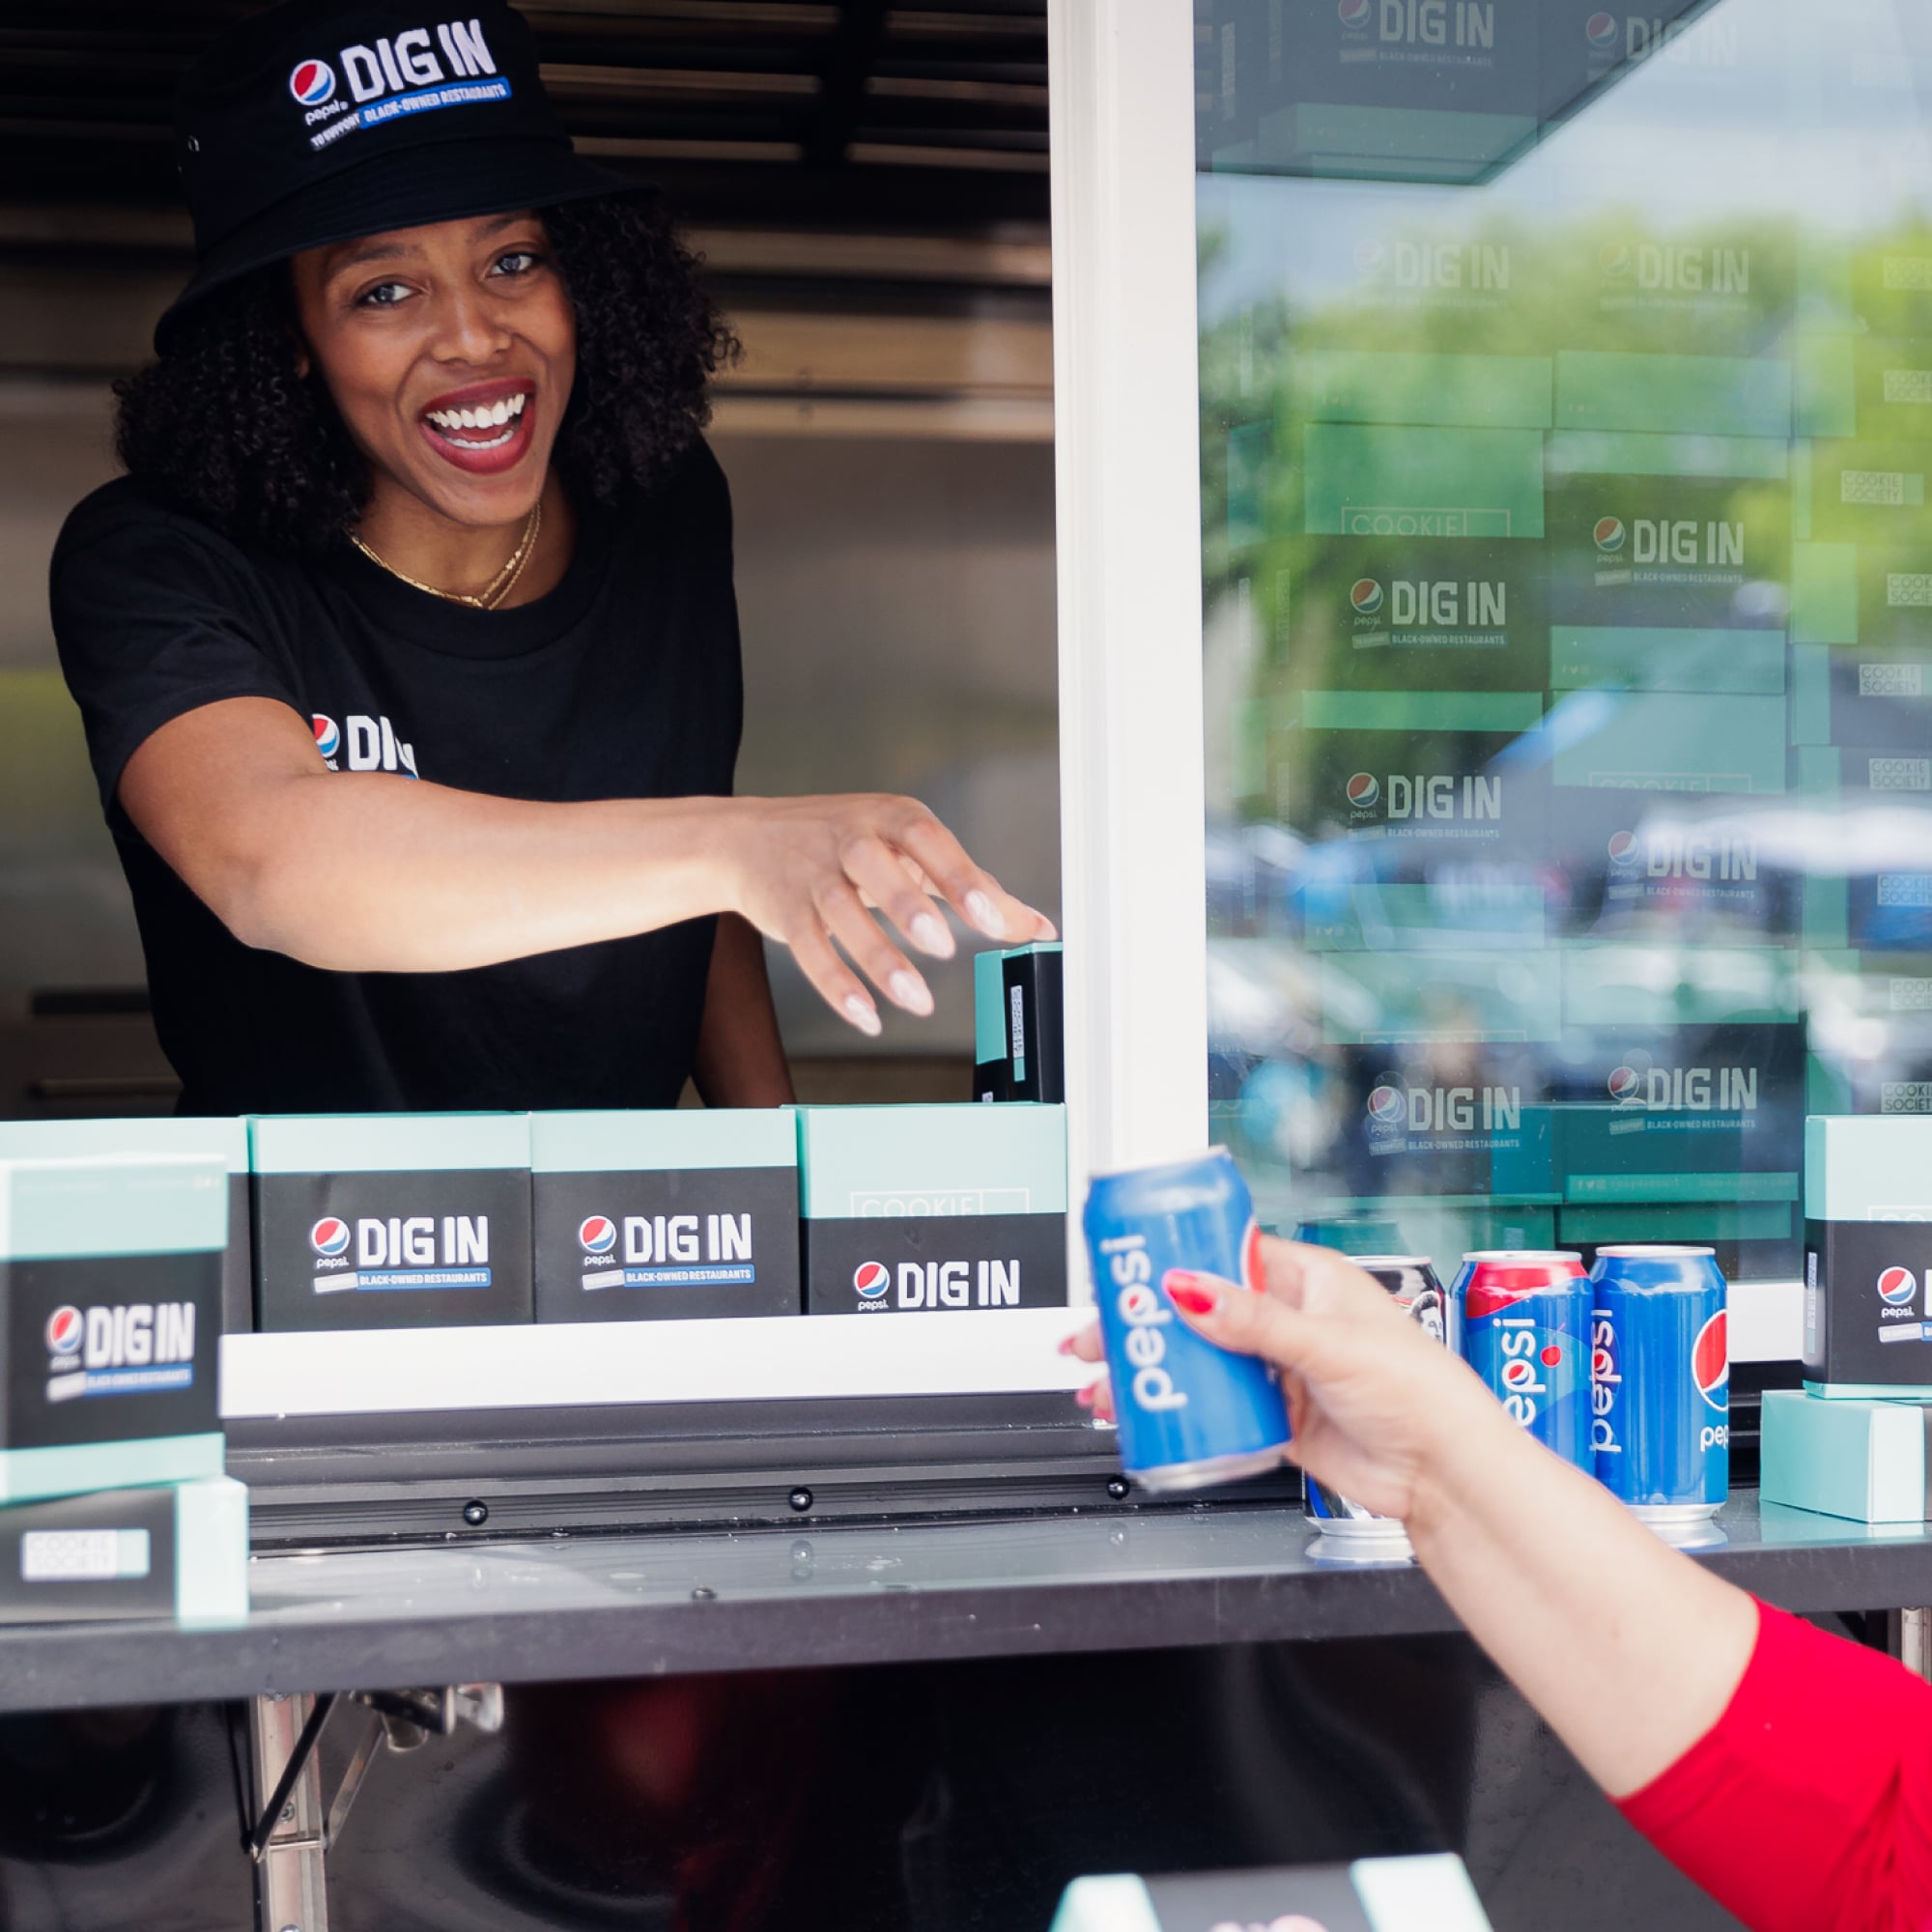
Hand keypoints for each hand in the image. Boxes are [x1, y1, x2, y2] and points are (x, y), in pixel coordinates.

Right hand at [718, 794, 1054, 1034]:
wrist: (749, 839)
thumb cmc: (845, 844)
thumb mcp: (909, 851)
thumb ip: (973, 886)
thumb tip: (1037, 926)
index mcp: (890, 819)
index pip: (927, 841)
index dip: (958, 877)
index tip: (988, 916)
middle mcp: (849, 840)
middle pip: (876, 868)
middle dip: (909, 907)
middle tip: (942, 947)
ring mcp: (813, 876)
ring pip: (842, 915)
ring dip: (877, 958)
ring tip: (914, 998)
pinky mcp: (785, 912)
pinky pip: (809, 951)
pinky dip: (837, 986)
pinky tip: (867, 1015)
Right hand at [1064, 1236, 1507, 1521]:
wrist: (1444, 1474)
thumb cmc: (1421, 1392)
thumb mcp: (1330, 1345)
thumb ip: (1256, 1322)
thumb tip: (1193, 1291)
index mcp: (1310, 1281)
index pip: (1228, 1254)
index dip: (1176, 1260)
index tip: (1130, 1269)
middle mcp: (1291, 1321)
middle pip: (1201, 1313)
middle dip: (1146, 1325)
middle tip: (1099, 1336)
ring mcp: (1280, 1371)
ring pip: (1201, 1363)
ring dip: (1154, 1372)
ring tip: (1108, 1385)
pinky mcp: (1276, 1419)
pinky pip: (1215, 1410)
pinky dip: (1178, 1412)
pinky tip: (1149, 1416)